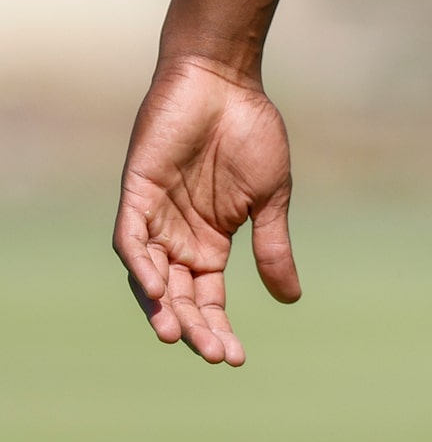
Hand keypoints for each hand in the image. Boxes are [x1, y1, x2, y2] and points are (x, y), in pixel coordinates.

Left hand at [111, 57, 300, 365]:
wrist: (226, 83)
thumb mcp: (271, 198)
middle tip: (213, 353)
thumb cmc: (252, 133)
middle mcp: (178, 238)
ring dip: (161, 307)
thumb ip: (272, 247)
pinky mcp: (136, 195)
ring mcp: (155, 218)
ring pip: (150, 278)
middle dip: (194, 327)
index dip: (218, 327)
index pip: (208, 298)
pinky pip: (130, 241)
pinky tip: (155, 289)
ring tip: (176, 335)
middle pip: (178, 296)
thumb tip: (290, 299)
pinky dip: (139, 266)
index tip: (236, 357)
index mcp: (211, 242)